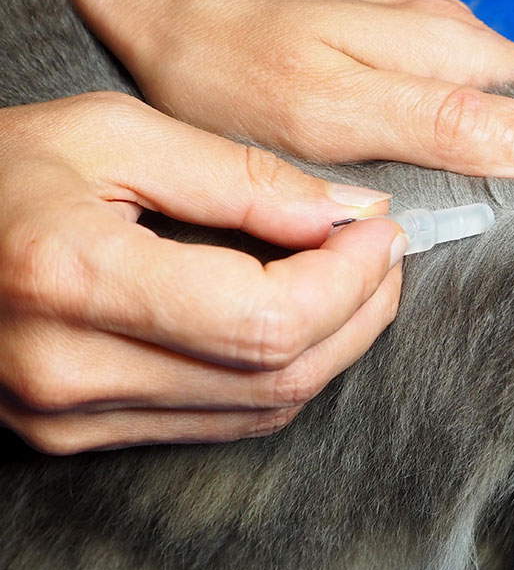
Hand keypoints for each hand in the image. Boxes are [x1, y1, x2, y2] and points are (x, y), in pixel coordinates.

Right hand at [0, 92, 403, 453]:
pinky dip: (282, 375)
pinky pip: (223, 423)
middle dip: (359, 312)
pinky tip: (302, 325)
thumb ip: (237, 177)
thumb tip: (341, 214)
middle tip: (383, 256)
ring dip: (333, 346)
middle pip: (278, 373)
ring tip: (355, 283)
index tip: (381, 234)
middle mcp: (73, 370)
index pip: (267, 318)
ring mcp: (73, 417)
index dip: (349, 281)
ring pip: (262, 408)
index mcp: (75, 279)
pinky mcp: (79, 434)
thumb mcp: (112, 134)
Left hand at [54, 0, 513, 176]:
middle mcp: (456, 38)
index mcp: (453, 50)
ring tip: (511, 218)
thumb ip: (440, 124)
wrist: (168, 12)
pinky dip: (471, 144)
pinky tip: (460, 178)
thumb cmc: (237, 68)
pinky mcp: (405, 54)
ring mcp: (432, 43)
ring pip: (505, 106)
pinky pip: (465, 101)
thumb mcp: (333, 109)